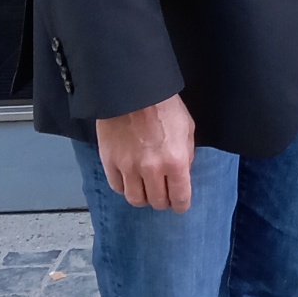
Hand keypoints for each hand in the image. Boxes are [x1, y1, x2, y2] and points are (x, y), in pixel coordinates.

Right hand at [96, 94, 195, 210]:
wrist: (132, 91)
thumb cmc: (164, 106)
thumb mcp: (187, 129)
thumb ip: (187, 155)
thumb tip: (182, 174)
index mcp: (175, 161)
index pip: (179, 198)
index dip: (181, 205)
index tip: (179, 205)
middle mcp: (152, 169)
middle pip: (156, 202)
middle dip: (163, 201)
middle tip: (164, 195)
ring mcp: (128, 167)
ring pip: (135, 199)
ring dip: (143, 198)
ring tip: (146, 190)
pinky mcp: (109, 162)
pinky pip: (117, 187)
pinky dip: (125, 187)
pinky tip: (130, 180)